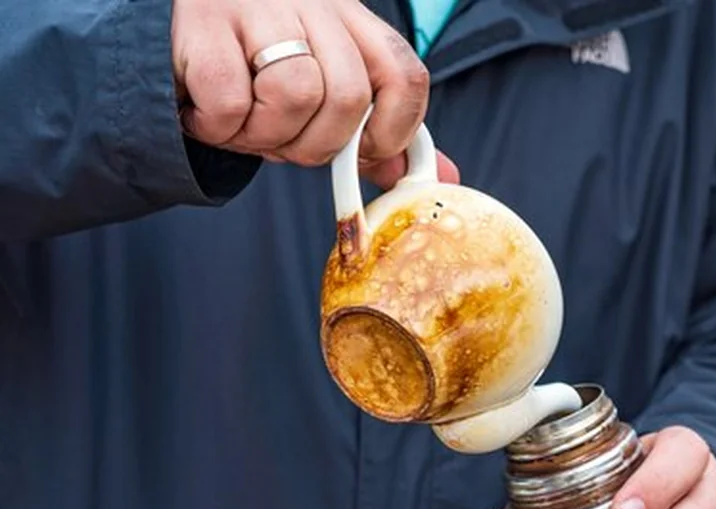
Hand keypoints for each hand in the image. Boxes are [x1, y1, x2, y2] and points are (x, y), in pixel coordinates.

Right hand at [172, 0, 457, 187]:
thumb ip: (379, 132)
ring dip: (267, 136)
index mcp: (350, 18)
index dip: (393, 128)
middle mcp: (311, 2)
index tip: (364, 152)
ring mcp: (255, 4)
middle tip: (282, 142)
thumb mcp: (327, 91)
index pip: (403, 73)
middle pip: (349, 96)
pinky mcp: (202, 22)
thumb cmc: (255, 70)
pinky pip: (231, 101)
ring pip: (296, 96)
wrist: (164, 26)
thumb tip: (442, 177)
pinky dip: (219, 128)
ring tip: (243, 125)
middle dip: (317, 145)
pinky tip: (204, 113)